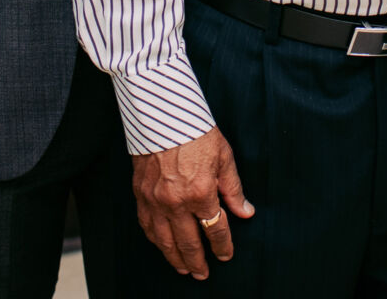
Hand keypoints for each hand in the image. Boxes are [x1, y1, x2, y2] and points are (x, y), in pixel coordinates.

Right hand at [131, 127, 253, 278]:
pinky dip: (155, 241)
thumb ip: (233, 189)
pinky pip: (147, 226)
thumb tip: (246, 212)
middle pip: (188, 242)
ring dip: (175, 258)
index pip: (215, 229)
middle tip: (203, 274)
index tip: (225, 255)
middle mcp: (176, 202)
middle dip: (198, 262)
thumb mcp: (224, 157)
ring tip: (184, 269)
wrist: (163, 113)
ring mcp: (155, 200)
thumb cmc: (196, 131)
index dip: (222, 246)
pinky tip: (162, 246)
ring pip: (165, 241)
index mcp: (201, 192)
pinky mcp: (140, 194)